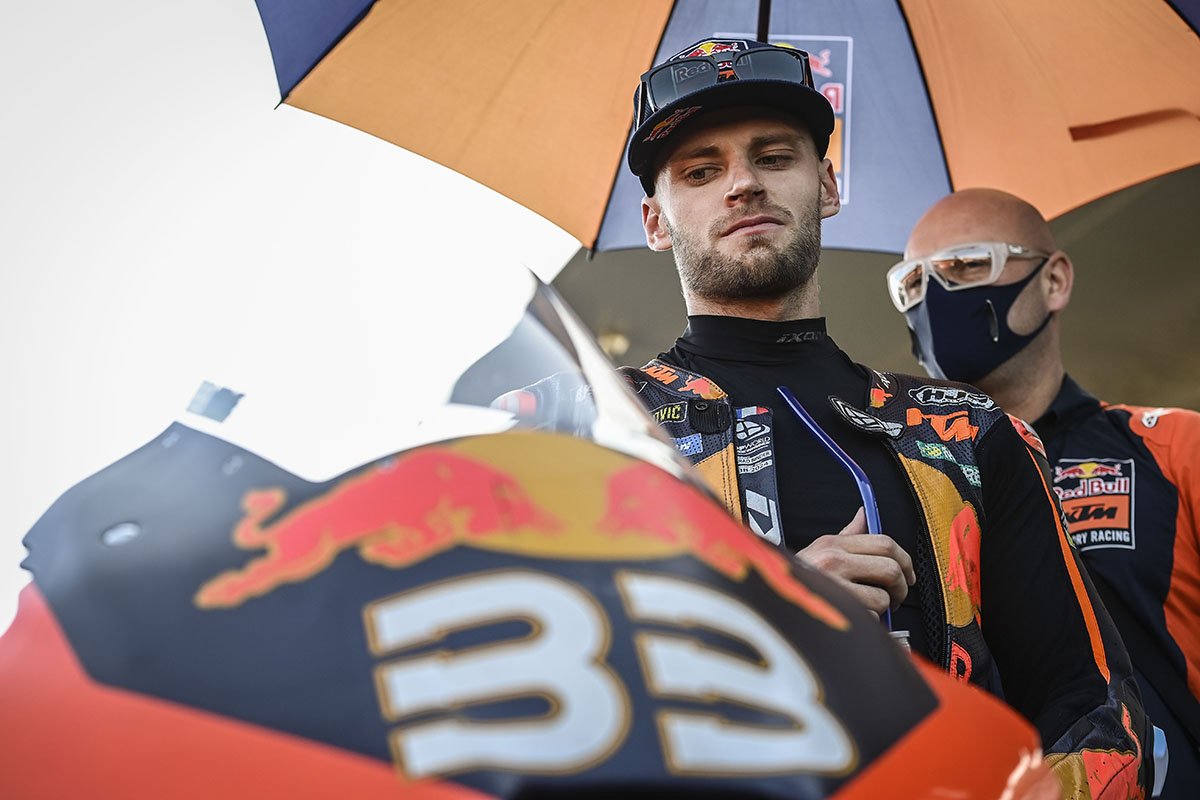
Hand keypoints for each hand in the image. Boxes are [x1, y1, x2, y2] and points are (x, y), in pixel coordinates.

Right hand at [794, 507, 915, 617]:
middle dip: (901, 588)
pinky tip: (854, 621)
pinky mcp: (834, 611)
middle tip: (895, 597)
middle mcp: (832, 560)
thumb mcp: (817, 550)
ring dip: (881, 610)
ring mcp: (833, 586)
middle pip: (890, 568)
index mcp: (832, 544)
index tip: (908, 575)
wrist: (768, 603)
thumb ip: (846, 534)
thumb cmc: (796, 580)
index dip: (905, 560)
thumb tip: (864, 514)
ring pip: (882, 598)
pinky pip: (869, 620)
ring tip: (867, 611)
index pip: (885, 543)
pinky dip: (868, 626)